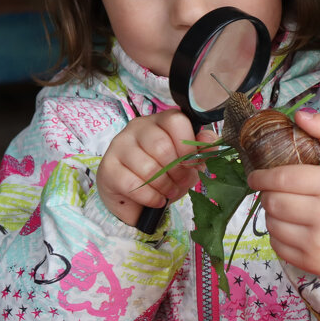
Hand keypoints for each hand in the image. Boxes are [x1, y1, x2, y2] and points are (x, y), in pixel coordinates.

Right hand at [97, 111, 201, 227]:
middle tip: (180, 183)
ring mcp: (119, 145)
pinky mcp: (108, 167)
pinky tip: (155, 200)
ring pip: (148, 167)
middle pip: (161, 146)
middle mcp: (137, 127)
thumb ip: (200, 151)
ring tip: (168, 193)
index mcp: (160, 121)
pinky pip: (133, 184)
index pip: (176, 120)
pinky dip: (150, 197)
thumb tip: (211, 141)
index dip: (188, 146)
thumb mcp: (186, 163)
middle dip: (176, 172)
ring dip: (164, 186)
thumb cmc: (163, 174)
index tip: (192, 164)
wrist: (134, 197)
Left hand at [246, 110, 319, 274]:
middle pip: (273, 202)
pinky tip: (292, 225)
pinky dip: (278, 234)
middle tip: (274, 189)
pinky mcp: (313, 263)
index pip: (282, 179)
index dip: (262, 176)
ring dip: (271, 213)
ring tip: (285, 205)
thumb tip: (299, 114)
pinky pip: (278, 246)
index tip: (254, 175)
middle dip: (267, 193)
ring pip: (271, 224)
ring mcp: (319, 244)